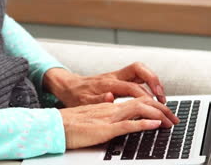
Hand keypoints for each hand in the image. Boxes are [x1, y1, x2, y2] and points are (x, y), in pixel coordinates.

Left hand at [44, 62, 165, 107]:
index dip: (145, 96)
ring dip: (153, 81)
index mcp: (107, 83)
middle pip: (139, 69)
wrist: (68, 86)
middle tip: (162, 97)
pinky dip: (148, 83)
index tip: (155, 107)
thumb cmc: (75, 95)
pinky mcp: (118, 78)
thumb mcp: (82, 102)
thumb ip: (97, 100)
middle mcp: (114, 76)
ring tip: (162, 98)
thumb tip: (111, 97)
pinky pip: (137, 76)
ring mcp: (117, 76)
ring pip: (140, 70)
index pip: (132, 87)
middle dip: (154, 81)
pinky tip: (152, 95)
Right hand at [59, 96, 179, 148]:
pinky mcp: (105, 128)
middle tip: (172, 117)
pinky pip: (128, 124)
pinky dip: (144, 123)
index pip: (134, 98)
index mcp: (106, 103)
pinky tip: (154, 125)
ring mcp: (107, 116)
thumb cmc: (68, 122)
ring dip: (158, 114)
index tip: (162, 111)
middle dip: (160, 108)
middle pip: (141, 100)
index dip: (152, 103)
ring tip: (169, 121)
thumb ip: (103, 114)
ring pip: (138, 108)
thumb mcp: (90, 115)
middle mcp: (109, 106)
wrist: (54, 124)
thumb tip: (115, 117)